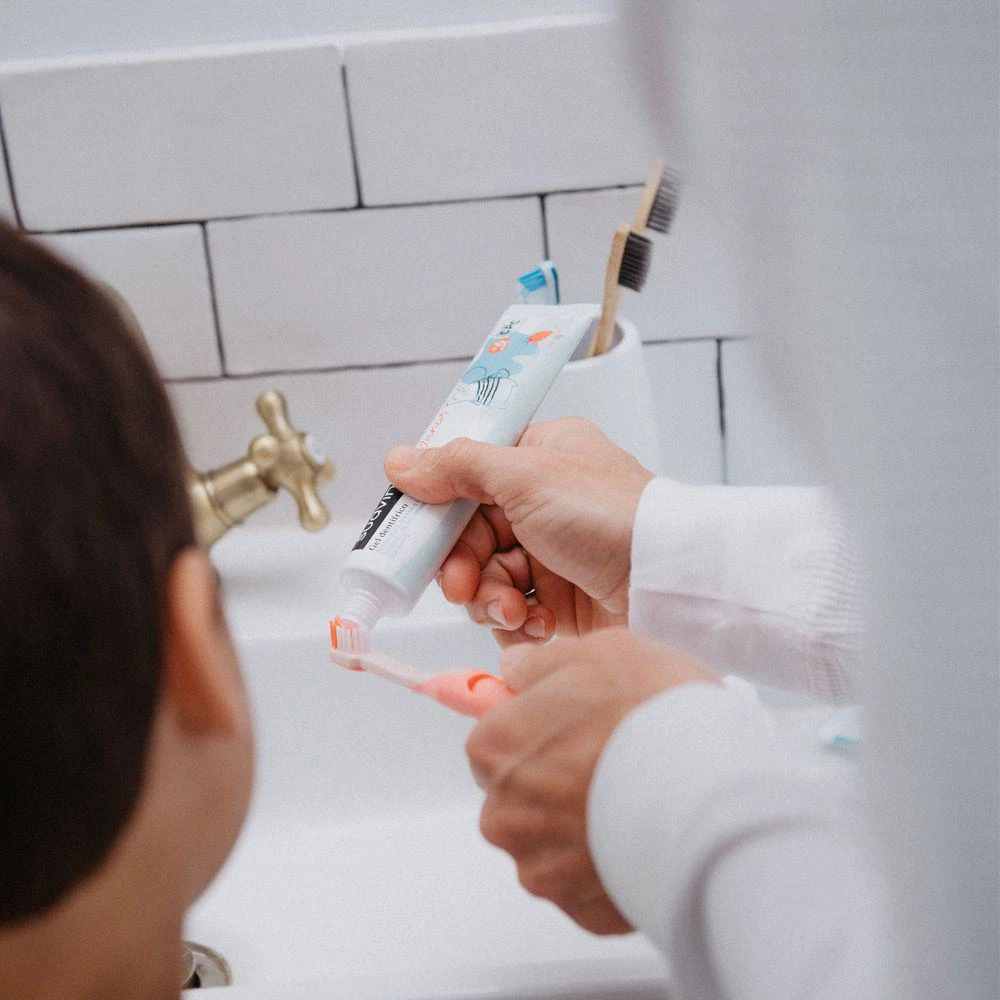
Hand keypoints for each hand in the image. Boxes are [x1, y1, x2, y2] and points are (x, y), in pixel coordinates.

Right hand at [384, 418, 653, 645]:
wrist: (667, 582)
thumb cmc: (608, 515)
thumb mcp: (526, 475)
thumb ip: (457, 467)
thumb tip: (400, 460)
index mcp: (538, 457)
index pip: (466, 475)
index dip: (437, 506)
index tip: (413, 532)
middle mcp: (542, 502)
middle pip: (469, 534)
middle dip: (460, 564)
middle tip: (459, 585)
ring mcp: (552, 552)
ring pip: (485, 577)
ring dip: (488, 597)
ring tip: (511, 610)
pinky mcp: (561, 600)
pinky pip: (512, 611)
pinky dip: (516, 621)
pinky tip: (536, 624)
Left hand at [467, 628, 719, 934]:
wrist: (712, 787)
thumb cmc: (652, 712)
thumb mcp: (596, 652)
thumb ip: (542, 665)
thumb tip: (517, 669)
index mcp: (497, 746)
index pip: (496, 737)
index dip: (537, 727)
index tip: (570, 725)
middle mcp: (506, 813)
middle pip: (520, 793)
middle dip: (557, 779)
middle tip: (613, 756)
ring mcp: (542, 867)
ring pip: (552, 842)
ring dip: (584, 824)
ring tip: (639, 796)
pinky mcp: (583, 909)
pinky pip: (588, 882)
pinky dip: (610, 861)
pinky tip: (646, 833)